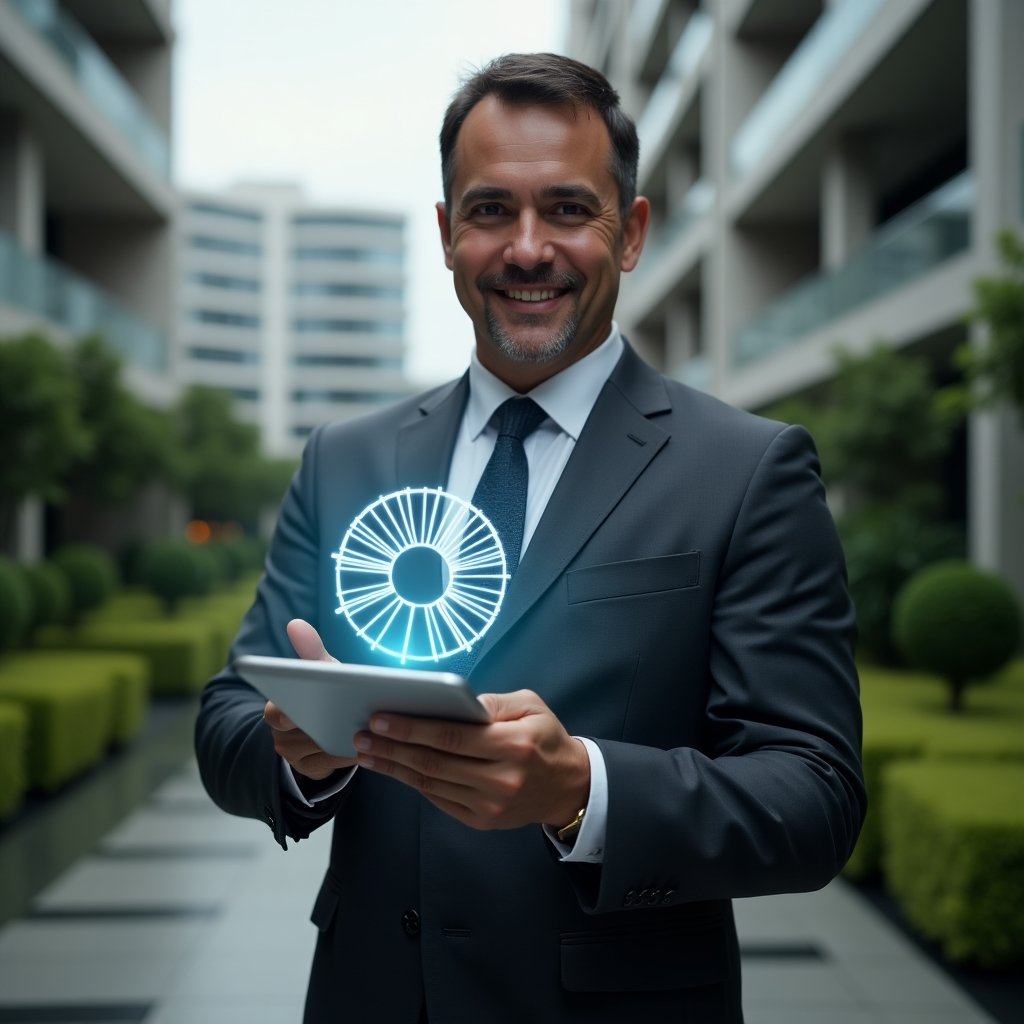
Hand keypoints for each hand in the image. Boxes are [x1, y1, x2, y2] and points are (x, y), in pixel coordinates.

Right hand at [261, 619, 358, 781]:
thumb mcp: (319, 670)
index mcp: (276, 708)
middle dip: (323, 726)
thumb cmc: (324, 689)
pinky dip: (350, 752)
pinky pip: (333, 763)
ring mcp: (294, 756)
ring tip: (370, 728)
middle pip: (300, 735)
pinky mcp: (311, 770)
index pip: (275, 712)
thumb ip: (310, 650)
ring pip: (319, 749)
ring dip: (343, 739)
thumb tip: (296, 623)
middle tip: (351, 718)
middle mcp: (279, 735)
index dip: (285, 714)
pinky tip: (370, 742)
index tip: (297, 713)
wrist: (323, 724)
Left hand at [352, 690, 590, 830]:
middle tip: (362, 735)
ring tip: (367, 752)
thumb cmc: (546, 738)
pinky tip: (393, 768)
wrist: (568, 786)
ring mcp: (489, 804)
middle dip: (393, 747)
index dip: (412, 727)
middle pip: (434, 762)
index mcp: (513, 745)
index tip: (380, 717)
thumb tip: (454, 700)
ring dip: (394, 767)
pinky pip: (439, 799)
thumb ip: (494, 702)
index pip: (452, 736)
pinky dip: (413, 783)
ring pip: (431, 784)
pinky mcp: (482, 820)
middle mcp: (500, 779)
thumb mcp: (531, 705)